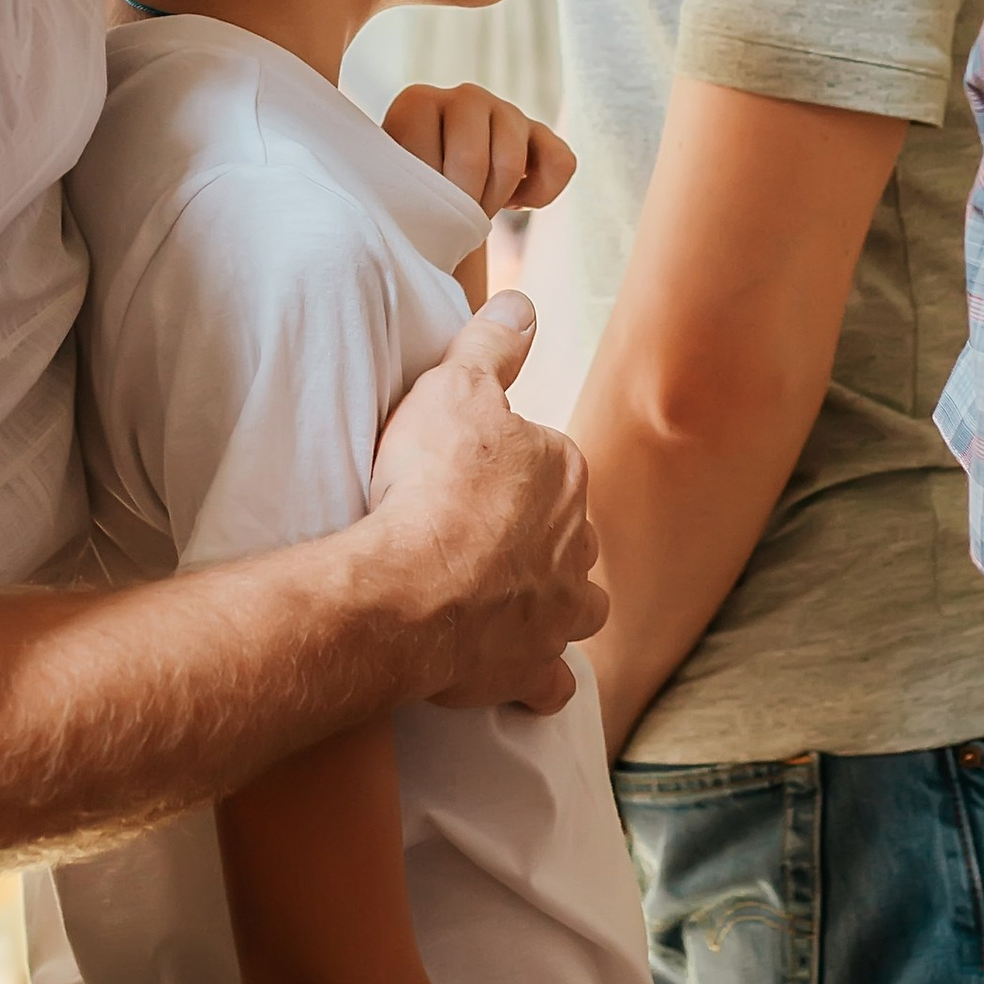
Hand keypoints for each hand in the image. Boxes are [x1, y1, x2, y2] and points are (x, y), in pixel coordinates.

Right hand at [368, 296, 602, 714]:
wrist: (407, 588)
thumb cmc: (430, 483)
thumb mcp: (453, 387)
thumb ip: (492, 343)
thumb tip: (523, 303)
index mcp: (564, 474)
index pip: (549, 461)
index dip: (507, 466)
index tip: (467, 473)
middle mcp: (576, 544)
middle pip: (566, 532)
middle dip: (536, 535)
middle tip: (477, 535)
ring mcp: (559, 611)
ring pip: (576, 605)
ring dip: (551, 603)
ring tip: (504, 600)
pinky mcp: (532, 667)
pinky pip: (547, 679)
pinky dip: (535, 678)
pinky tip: (511, 673)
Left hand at [381, 83, 574, 219]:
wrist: (439, 195)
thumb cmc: (411, 196)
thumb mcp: (395, 189)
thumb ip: (401, 186)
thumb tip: (418, 203)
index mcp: (416, 104)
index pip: (424, 156)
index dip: (431, 198)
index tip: (423, 211)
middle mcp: (463, 96)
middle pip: (471, 161)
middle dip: (465, 204)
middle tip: (454, 218)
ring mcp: (505, 109)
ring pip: (512, 164)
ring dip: (497, 201)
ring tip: (479, 209)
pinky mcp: (540, 130)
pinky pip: (560, 163)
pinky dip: (542, 194)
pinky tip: (516, 199)